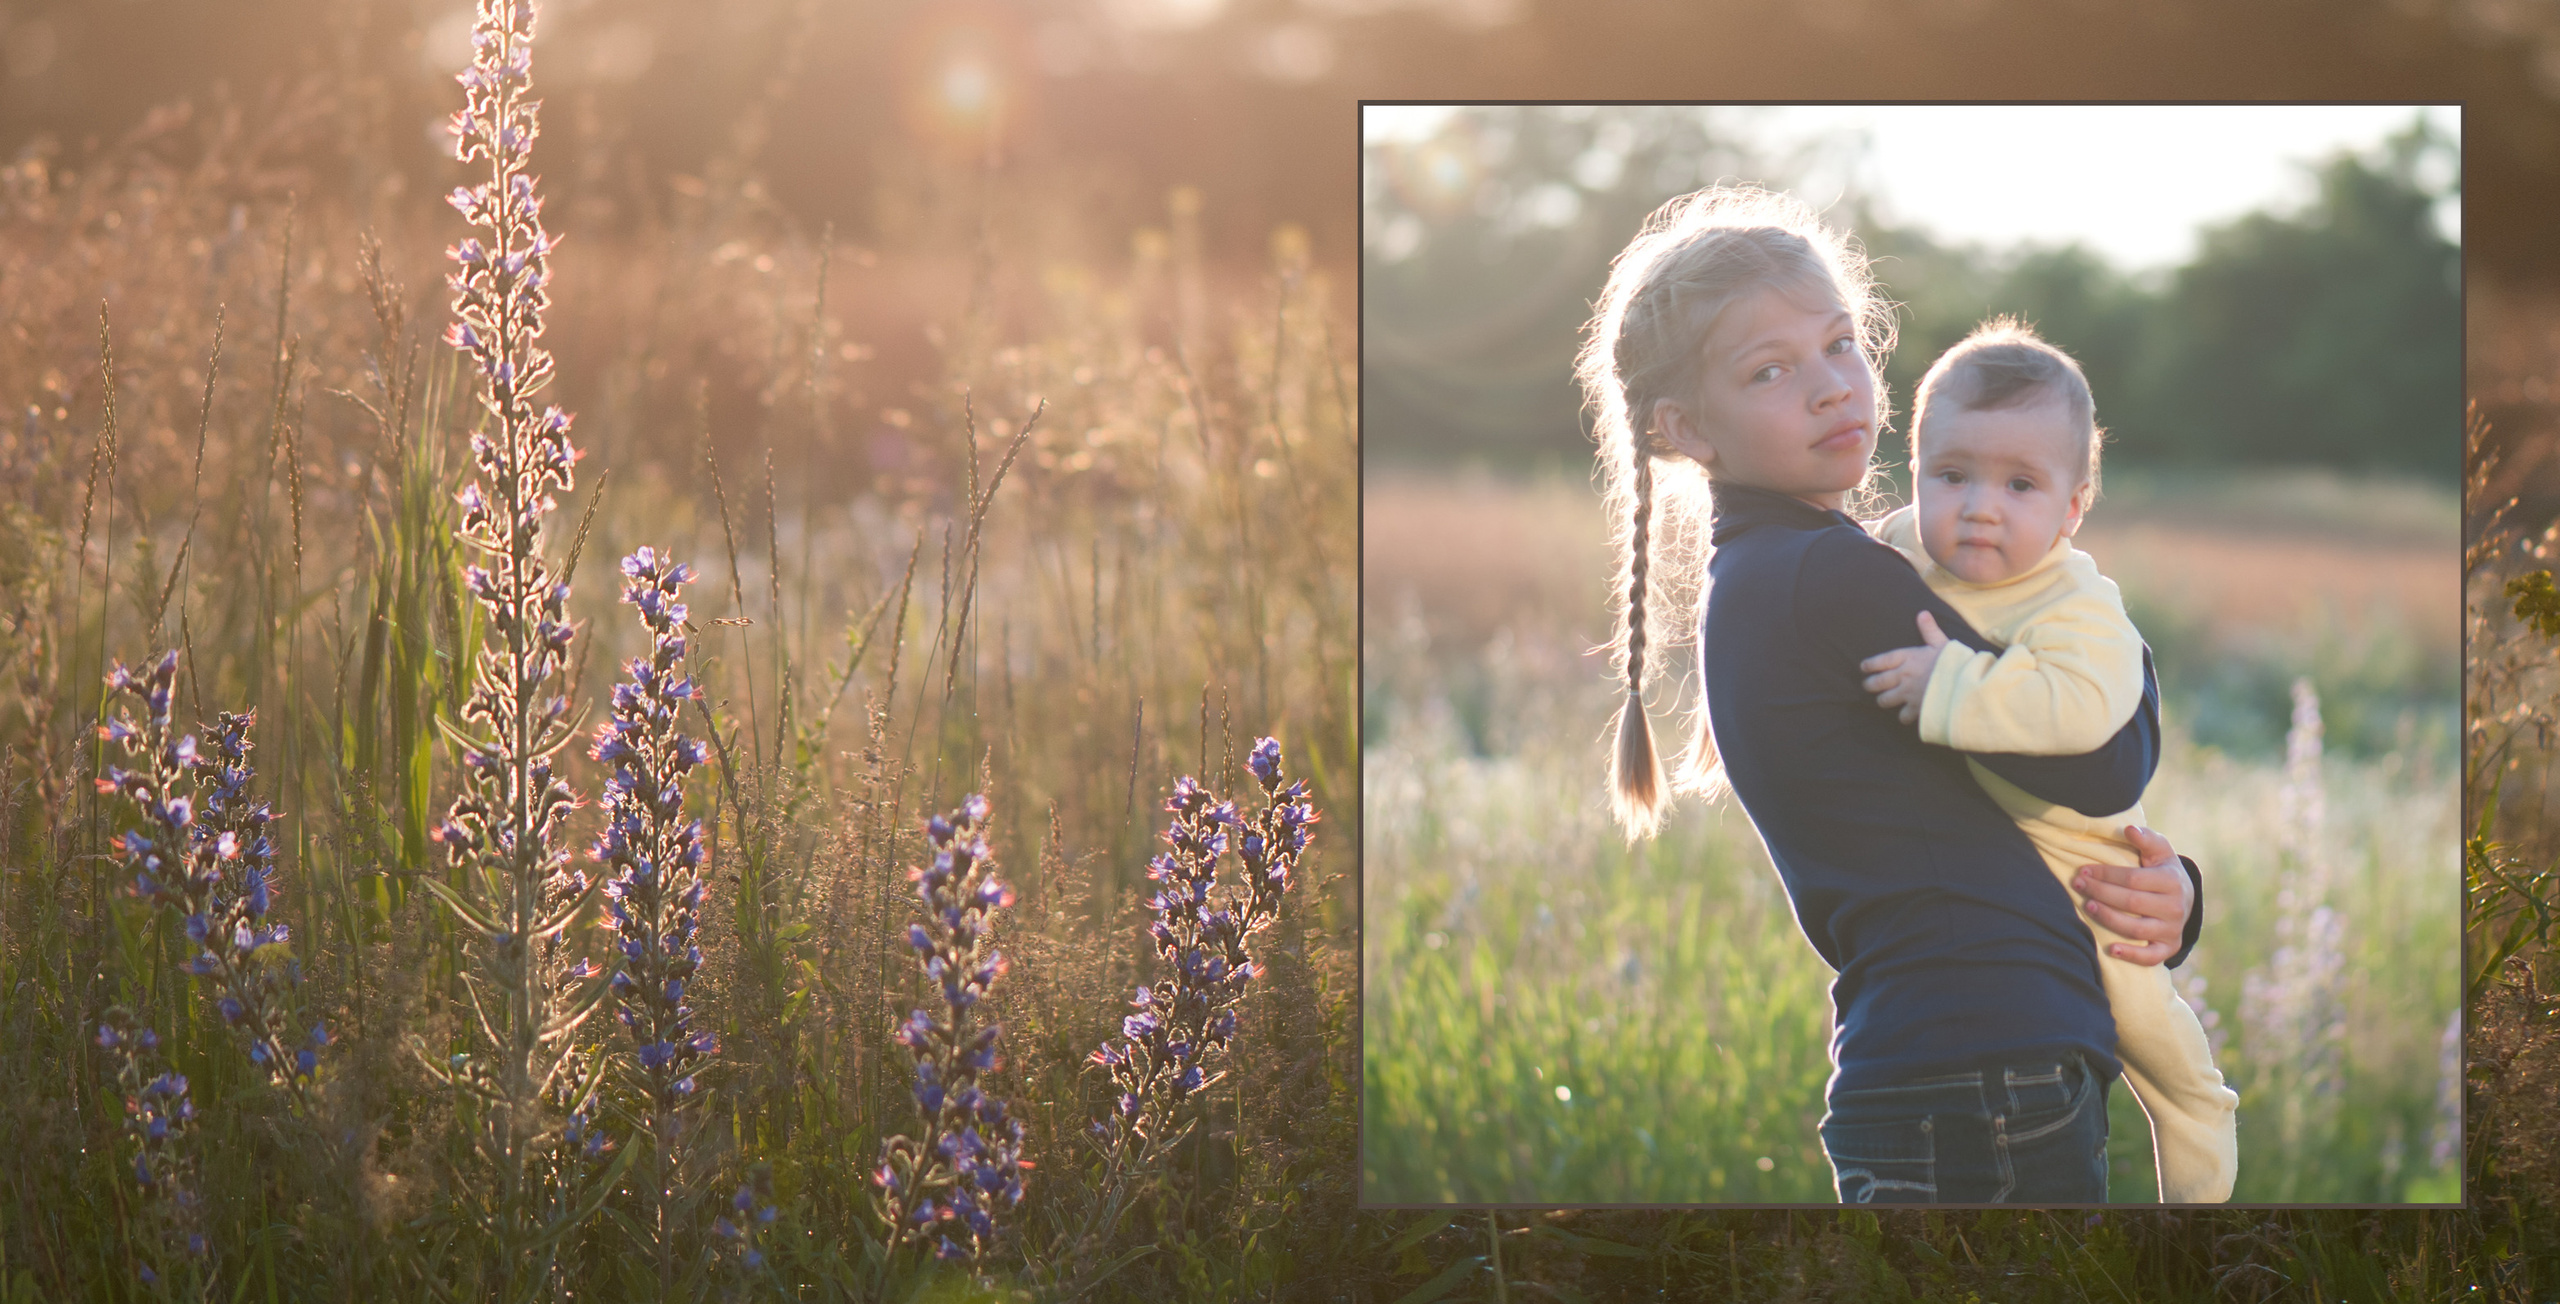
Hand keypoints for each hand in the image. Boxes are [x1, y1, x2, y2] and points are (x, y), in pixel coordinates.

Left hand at [1858, 610, 1949, 725]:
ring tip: (1883, 700)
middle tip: (1867, 685)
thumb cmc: (1954, 662)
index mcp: (1908, 658)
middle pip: (1878, 683)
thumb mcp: (1942, 643)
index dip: (1871, 664)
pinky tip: (1905, 715)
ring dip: (1883, 700)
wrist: (1964, 686)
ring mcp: (1908, 694)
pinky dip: (1904, 717)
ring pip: (1885, 700)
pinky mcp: (1916, 709)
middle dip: (1870, 685)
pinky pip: (1903, 716)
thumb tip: (1922, 613)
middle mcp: (1904, 677)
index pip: (1882, 660)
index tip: (1863, 667)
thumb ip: (1930, 630)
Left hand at [2073, 826, 2193, 965]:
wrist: (2184, 898)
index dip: (2105, 874)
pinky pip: (2150, 957)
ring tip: (2088, 907)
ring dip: (2109, 919)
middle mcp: (2175, 907)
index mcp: (2171, 881)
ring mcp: (2172, 929)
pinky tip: (2111, 949)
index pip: (2132, 879)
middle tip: (2079, 885)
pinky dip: (2131, 955)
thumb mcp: (2160, 851)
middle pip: (2131, 903)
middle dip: (2101, 893)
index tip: (2084, 870)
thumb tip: (2129, 829)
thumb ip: (2147, 838)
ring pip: (2136, 929)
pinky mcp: (2168, 947)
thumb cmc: (2163, 870)